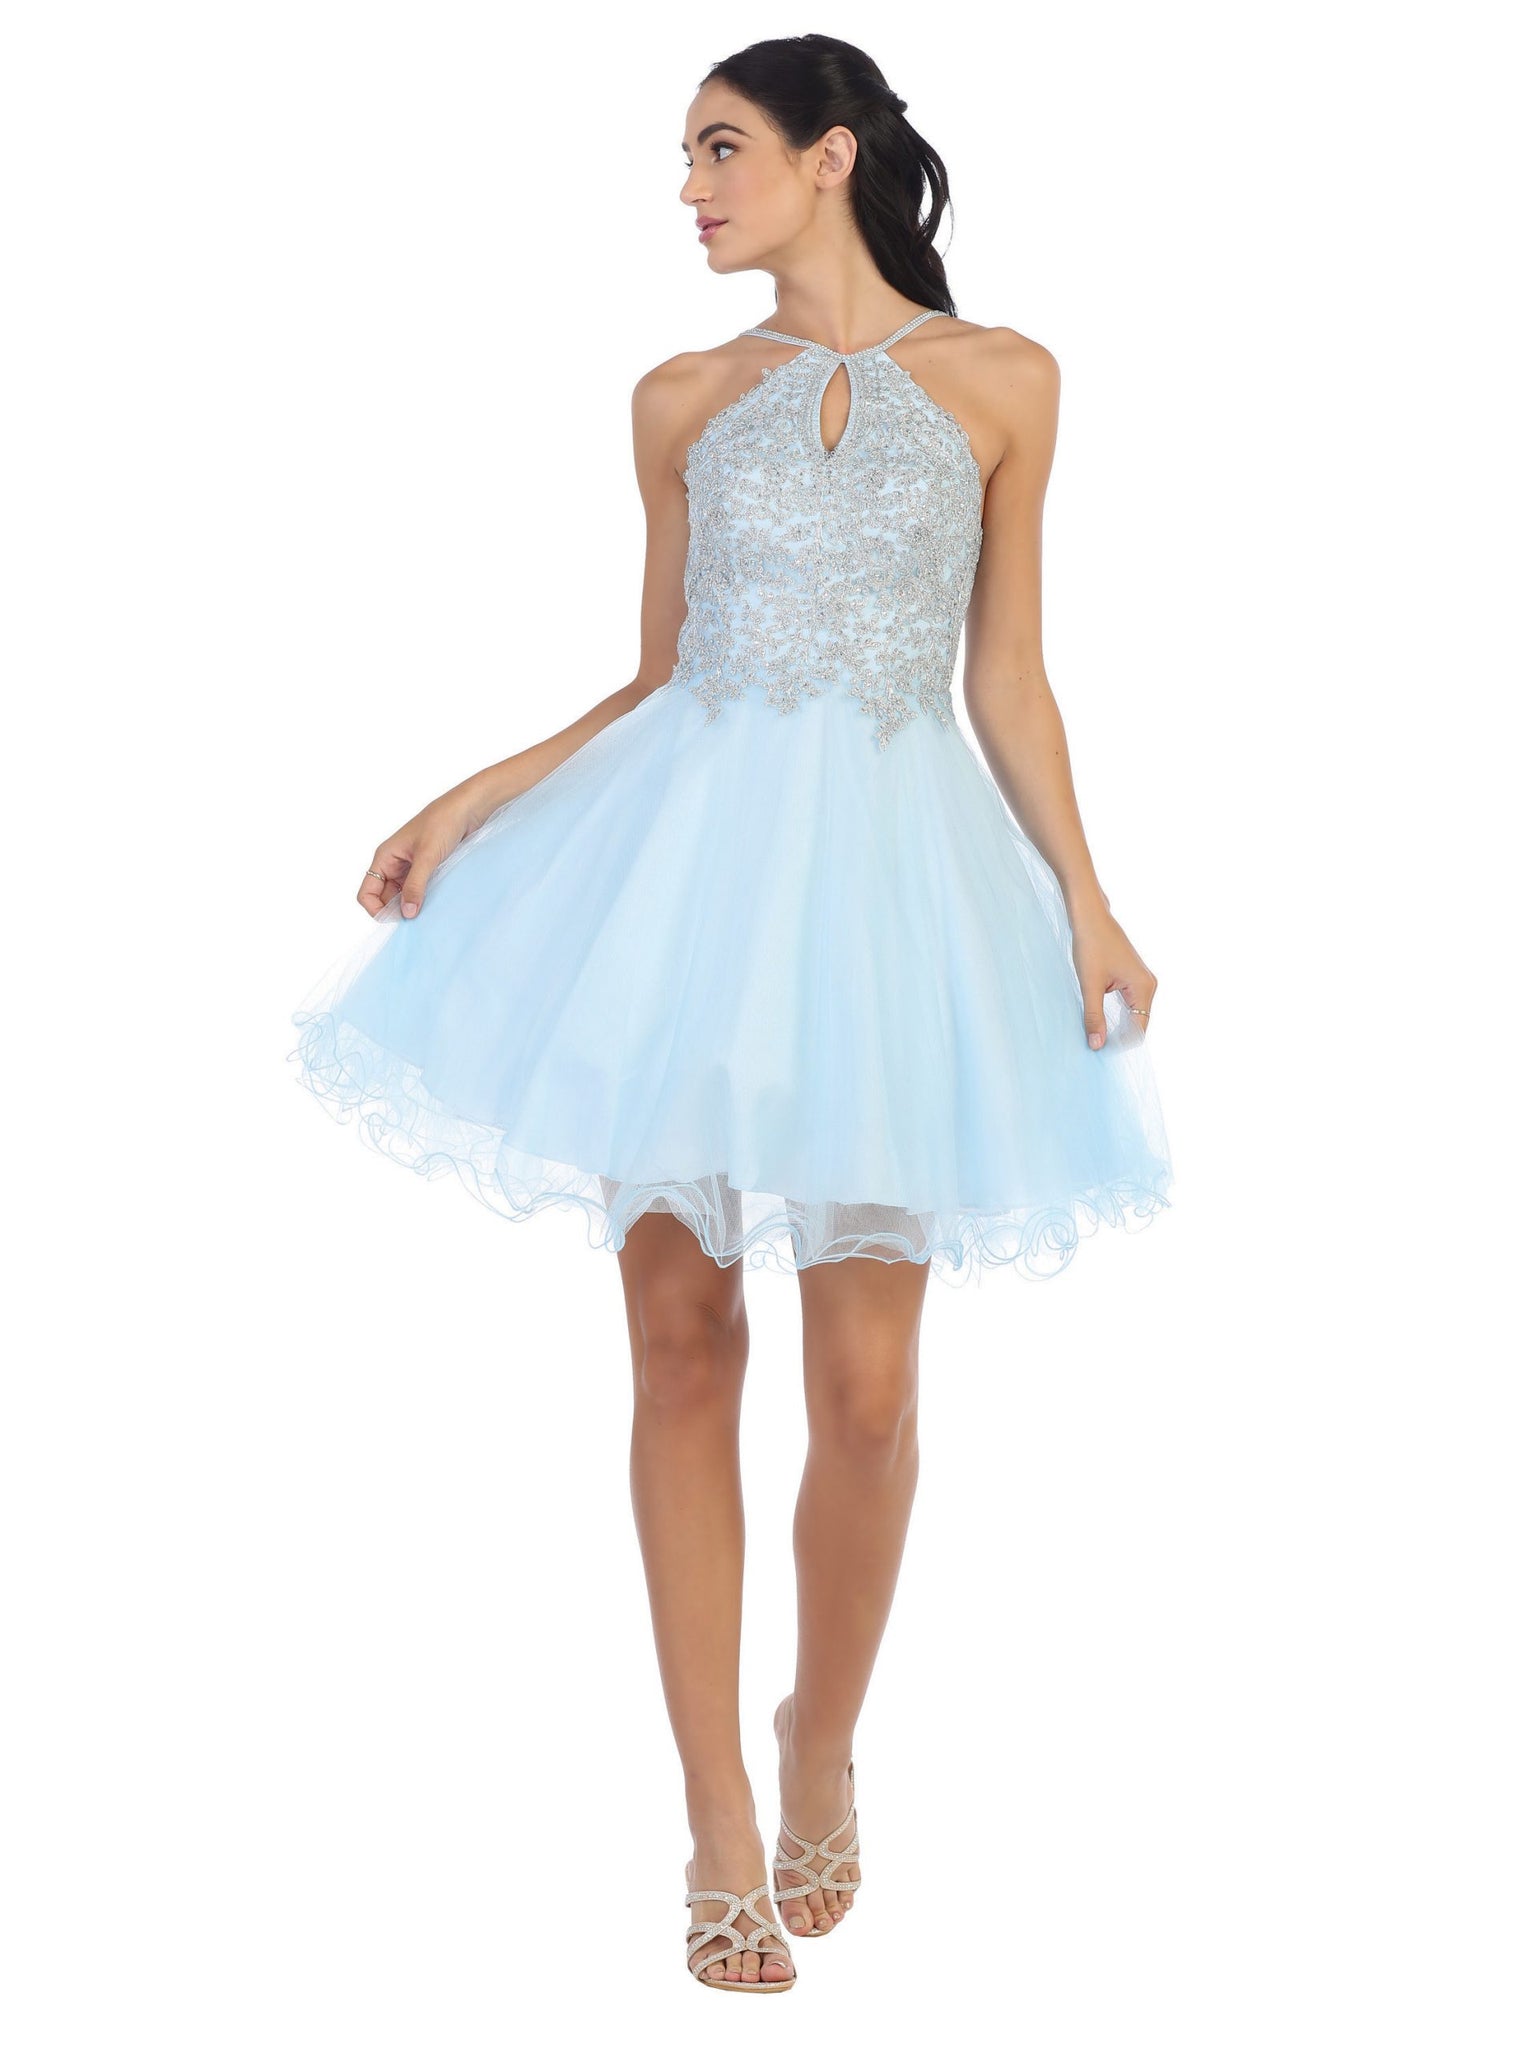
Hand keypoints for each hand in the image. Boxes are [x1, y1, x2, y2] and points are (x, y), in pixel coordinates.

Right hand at [357, 786, 486, 918]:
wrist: (467, 809)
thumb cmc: (443, 823)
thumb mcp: (427, 857)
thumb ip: (415, 885)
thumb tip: (406, 914)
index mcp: (385, 857)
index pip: (367, 893)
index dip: (376, 909)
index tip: (398, 920)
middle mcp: (394, 864)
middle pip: (385, 898)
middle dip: (396, 911)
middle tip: (416, 920)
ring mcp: (410, 867)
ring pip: (402, 896)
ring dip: (412, 905)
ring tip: (427, 913)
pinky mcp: (427, 869)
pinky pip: (419, 890)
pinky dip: (424, 899)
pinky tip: (435, 904)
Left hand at [1070, 904, 1156, 1048]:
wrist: (1090, 915)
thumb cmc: (1091, 945)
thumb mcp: (1090, 985)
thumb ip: (1094, 1017)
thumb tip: (1097, 1045)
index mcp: (1144, 988)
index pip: (1139, 1030)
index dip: (1121, 1044)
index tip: (1099, 1052)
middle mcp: (1149, 985)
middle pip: (1138, 1024)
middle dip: (1119, 1037)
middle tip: (1095, 1048)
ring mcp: (1142, 980)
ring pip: (1133, 1014)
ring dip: (1117, 1026)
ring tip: (1096, 1037)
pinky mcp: (1132, 976)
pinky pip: (1129, 1004)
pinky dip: (1116, 1014)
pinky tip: (1100, 1020)